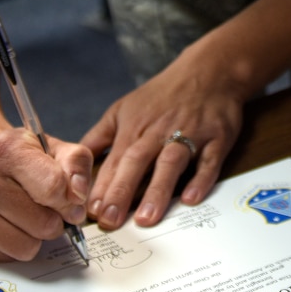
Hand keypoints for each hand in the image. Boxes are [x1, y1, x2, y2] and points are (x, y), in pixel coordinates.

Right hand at [0, 124, 93, 261]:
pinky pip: (2, 258)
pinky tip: (3, 225)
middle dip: (53, 222)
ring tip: (26, 219)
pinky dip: (10, 247)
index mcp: (7, 149)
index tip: (69, 202)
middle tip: (46, 211)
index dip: (70, 202)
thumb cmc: (18, 158)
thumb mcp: (52, 148)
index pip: (53, 188)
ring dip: (33, 238)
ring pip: (23, 248)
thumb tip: (77, 198)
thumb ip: (75, 166)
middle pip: (42, 224)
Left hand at [81, 50, 245, 231]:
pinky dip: (201, 178)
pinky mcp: (217, 137)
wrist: (209, 70)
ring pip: (171, 163)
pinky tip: (191, 198)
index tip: (91, 213)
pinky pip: (208, 160)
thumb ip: (99, 137)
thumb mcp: (123, 108)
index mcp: (134, 126)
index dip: (102, 187)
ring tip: (147, 219)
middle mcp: (159, 131)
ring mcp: (190, 134)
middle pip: (137, 162)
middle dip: (122, 191)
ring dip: (158, 190)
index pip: (114, 161)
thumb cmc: (162, 95)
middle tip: (111, 221)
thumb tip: (74, 163)